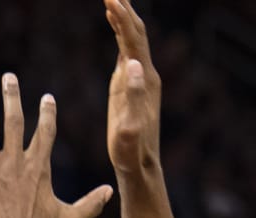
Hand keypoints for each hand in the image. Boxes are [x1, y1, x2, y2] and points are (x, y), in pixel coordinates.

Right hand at [105, 0, 162, 175]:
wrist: (139, 164)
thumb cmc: (132, 150)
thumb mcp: (130, 127)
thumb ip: (132, 97)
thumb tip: (132, 63)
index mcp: (144, 78)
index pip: (133, 38)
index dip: (122, 16)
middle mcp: (145, 72)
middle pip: (136, 30)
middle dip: (123, 7)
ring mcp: (139, 76)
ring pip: (132, 36)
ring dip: (122, 14)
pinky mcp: (130, 83)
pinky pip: (126, 48)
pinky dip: (119, 30)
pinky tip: (110, 20)